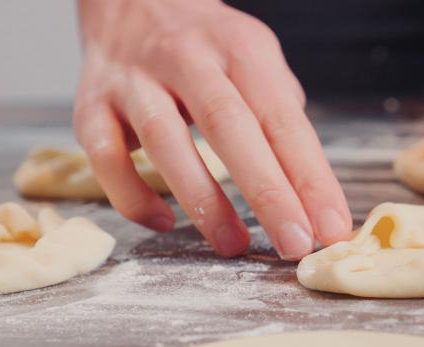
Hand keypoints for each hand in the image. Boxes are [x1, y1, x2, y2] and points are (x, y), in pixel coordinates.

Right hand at [74, 0, 351, 258]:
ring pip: (164, 140)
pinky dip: (133, 197)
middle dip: (268, 193)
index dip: (310, 177)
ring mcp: (134, 80)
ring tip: (234, 244)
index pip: (283, 119)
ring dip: (202, 201)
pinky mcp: (91, 105)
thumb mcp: (257, 60)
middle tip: (295, 245)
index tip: (332, 228)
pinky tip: (164, 222)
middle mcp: (187, 59)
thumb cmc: (209, 47)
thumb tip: (312, 191)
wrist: (134, 0)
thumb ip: (282, 117)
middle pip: (230, 127)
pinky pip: (105, 157)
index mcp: (241, 49)